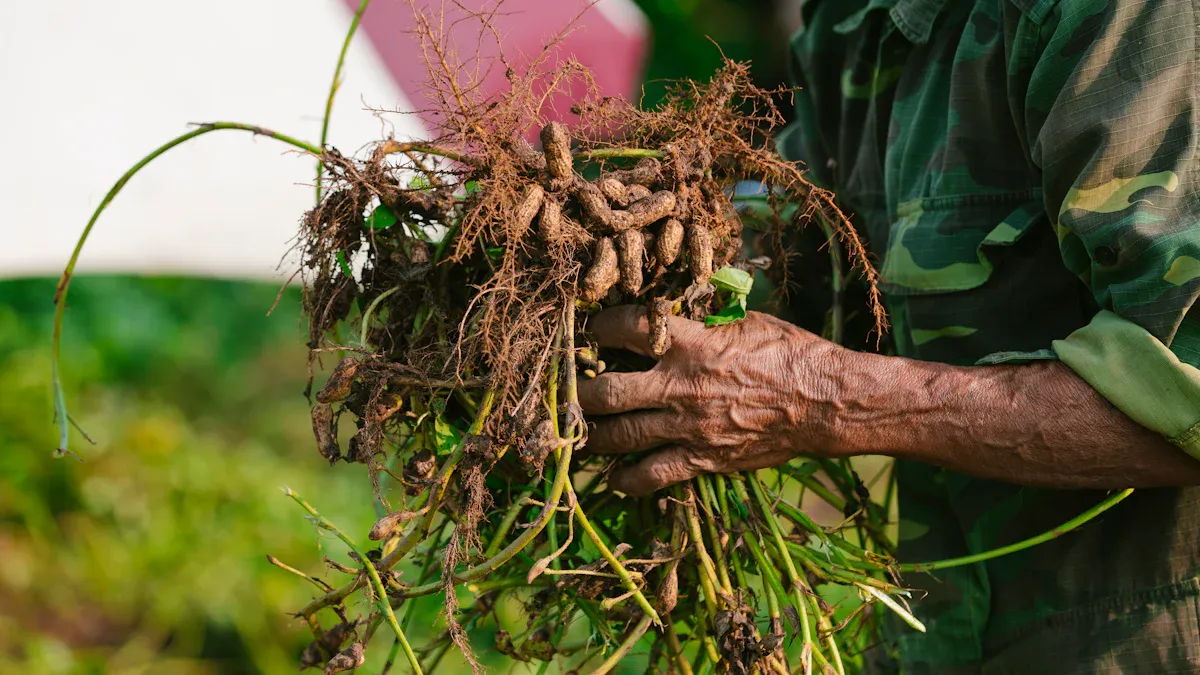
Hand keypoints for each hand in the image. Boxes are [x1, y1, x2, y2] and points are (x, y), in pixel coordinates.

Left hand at [577, 305, 843, 495]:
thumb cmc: (791, 353)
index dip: (599, 327)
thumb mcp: (747, 320)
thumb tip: (677, 306)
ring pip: (620, 436)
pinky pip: (651, 475)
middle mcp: (680, 386)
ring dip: (592, 435)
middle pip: (607, 392)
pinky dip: (626, 479)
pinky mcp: (702, 459)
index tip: (591, 329)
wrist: (825, 402)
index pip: (627, 328)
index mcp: (691, 343)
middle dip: (579, 392)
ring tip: (578, 432)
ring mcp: (688, 427)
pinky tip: (613, 477)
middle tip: (567, 389)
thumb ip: (705, 319)